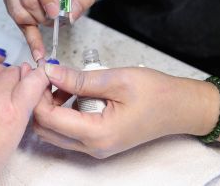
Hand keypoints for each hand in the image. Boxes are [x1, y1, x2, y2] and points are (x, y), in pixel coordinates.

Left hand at [33, 64, 218, 158]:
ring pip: (54, 132)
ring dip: (49, 107)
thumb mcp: (116, 79)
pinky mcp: (97, 142)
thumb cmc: (156, 93)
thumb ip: (79, 79)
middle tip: (45, 75)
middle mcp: (92, 147)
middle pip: (45, 129)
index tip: (39, 70)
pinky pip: (68, 131)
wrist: (181, 108)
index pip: (49, 118)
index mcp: (97, 134)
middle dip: (39, 102)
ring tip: (60, 81)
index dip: (37, 93)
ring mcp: (94, 148)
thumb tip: (49, 72)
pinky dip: (61, 112)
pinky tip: (71, 92)